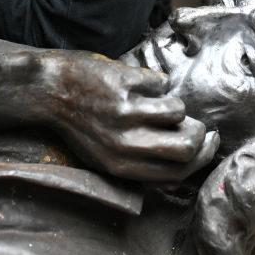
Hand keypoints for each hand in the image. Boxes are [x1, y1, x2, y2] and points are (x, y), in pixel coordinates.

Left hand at [23, 51, 218, 181]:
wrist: (47, 88)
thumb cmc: (78, 122)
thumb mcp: (102, 155)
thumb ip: (139, 161)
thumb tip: (188, 155)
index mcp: (120, 166)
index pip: (176, 173)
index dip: (200, 159)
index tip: (208, 145)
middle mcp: (125, 143)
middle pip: (186, 148)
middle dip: (201, 135)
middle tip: (199, 124)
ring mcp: (126, 112)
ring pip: (178, 111)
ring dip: (174, 104)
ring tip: (154, 100)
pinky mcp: (125, 84)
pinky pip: (160, 83)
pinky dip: (154, 81)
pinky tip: (134, 82)